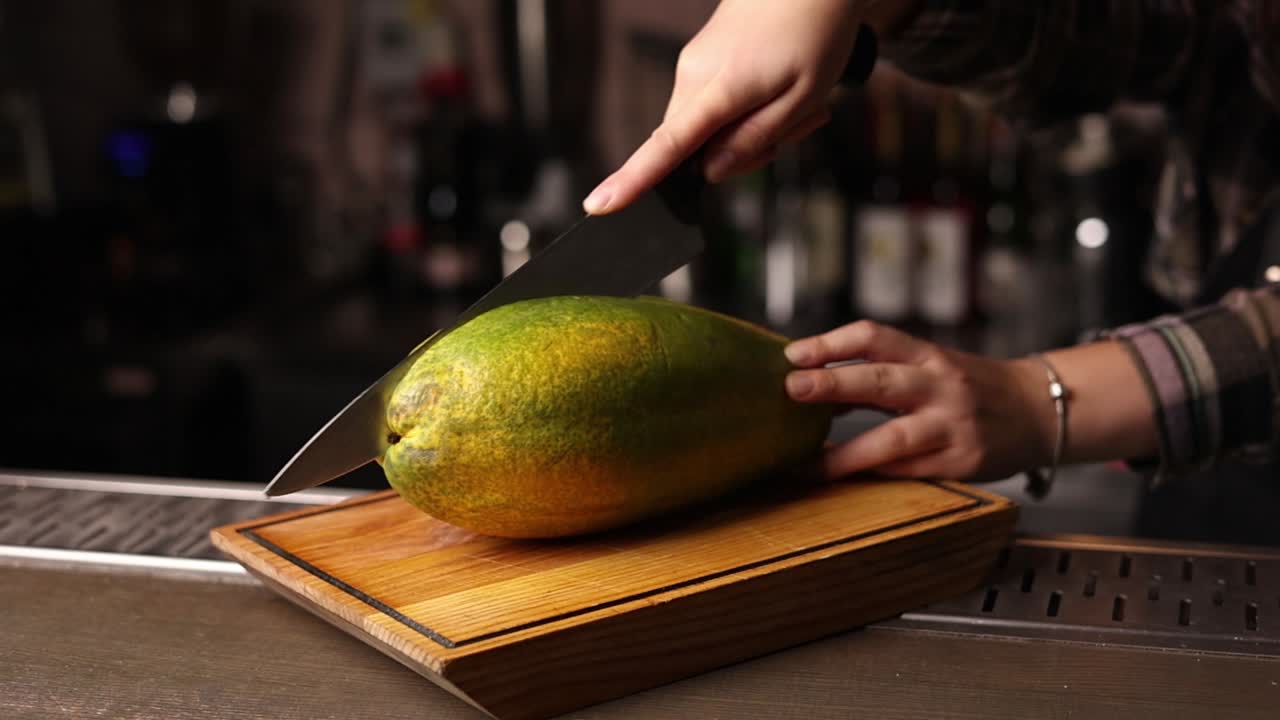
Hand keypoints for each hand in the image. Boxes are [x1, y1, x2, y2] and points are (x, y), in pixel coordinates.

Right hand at [584, 0, 889, 214]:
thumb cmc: (815, 32)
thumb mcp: (801, 99)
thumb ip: (752, 140)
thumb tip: (710, 172)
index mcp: (718, 88)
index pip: (666, 146)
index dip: (632, 180)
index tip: (599, 205)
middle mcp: (693, 75)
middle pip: (696, 149)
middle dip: (742, 153)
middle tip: (792, 127)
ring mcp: (693, 64)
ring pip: (708, 128)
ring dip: (749, 129)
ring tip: (795, 102)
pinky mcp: (700, 58)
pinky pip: (713, 104)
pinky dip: (745, 108)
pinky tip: (780, 86)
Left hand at [783, 321, 1057, 481]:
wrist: (1040, 411)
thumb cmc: (970, 388)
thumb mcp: (930, 366)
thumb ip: (878, 373)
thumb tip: (810, 386)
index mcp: (928, 355)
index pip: (874, 337)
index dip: (831, 343)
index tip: (792, 355)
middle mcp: (940, 385)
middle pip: (881, 380)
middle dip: (833, 383)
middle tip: (792, 388)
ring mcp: (952, 426)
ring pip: (894, 438)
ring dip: (846, 453)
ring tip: (807, 464)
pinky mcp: (961, 464)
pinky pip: (908, 471)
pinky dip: (872, 475)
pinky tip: (843, 480)